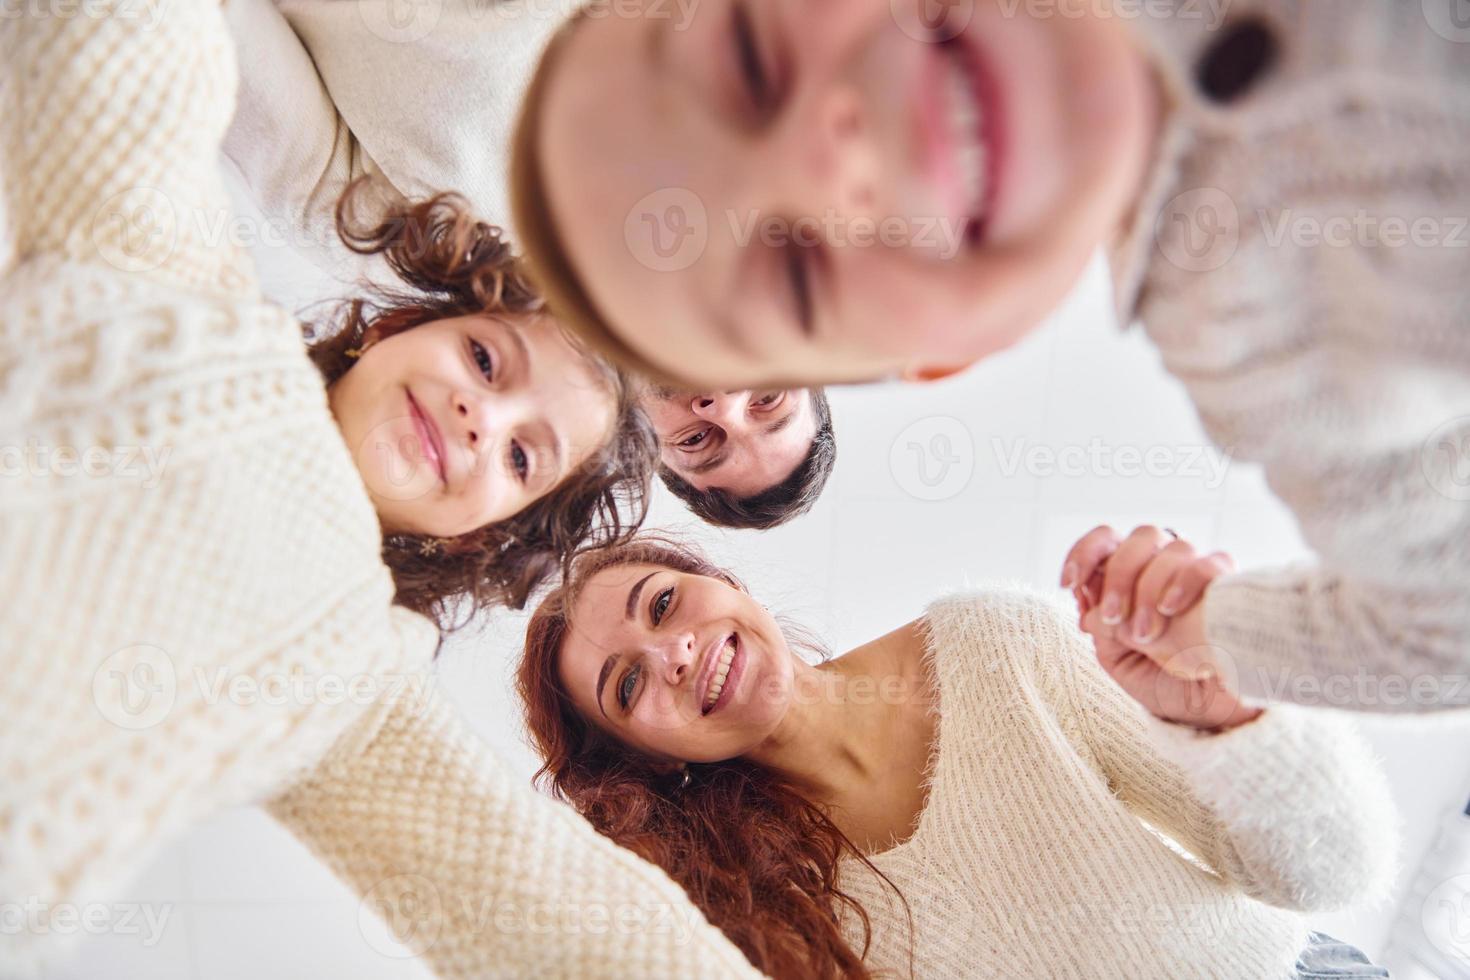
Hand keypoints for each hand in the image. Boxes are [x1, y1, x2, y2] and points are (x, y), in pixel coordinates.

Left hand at [1064, 525, 1258, 730]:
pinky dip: (1185, 581)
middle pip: (1140, 538)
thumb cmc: (1166, 685)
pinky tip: (1171, 608)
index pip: (1108, 541)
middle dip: (1120, 576)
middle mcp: (1168, 569)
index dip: (1083, 553)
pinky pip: (1210, 563)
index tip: (1068, 583)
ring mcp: (1201, 575)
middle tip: (1116, 618)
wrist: (1212, 713)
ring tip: (1147, 634)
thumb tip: (1089, 592)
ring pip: (1174, 548)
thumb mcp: (1119, 658)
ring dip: (1150, 589)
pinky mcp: (1232, 587)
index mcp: (1135, 580)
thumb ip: (1102, 624)